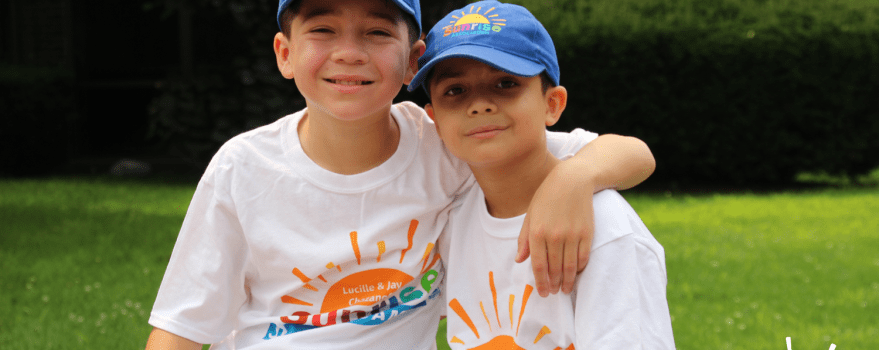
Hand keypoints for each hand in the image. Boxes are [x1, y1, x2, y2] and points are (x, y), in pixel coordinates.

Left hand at [517, 159, 595, 296]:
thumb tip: (519, 260)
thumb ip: (524, 239)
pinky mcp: (586, 233)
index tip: (542, 292)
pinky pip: (583, 257)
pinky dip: (579, 268)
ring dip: (567, 281)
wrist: (572, 180)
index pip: (538, 265)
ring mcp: (572, 235)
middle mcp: (554, 236)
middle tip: (553, 293)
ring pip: (570, 266)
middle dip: (553, 284)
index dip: (540, 282)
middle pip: (554, 268)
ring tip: (565, 289)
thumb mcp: (530, 215)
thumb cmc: (547, 196)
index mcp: (537, 232)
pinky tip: (576, 274)